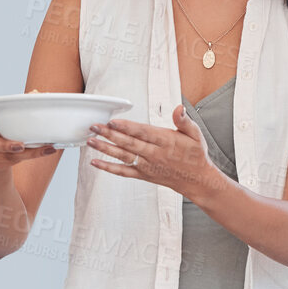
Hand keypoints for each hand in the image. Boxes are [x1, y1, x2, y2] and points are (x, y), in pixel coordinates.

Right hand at [0, 110, 56, 171]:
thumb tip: (35, 94)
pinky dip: (31, 156)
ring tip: (45, 148)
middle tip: (21, 145)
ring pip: (5, 156)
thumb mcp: (1, 116)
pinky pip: (13, 162)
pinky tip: (45, 151)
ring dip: (27, 153)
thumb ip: (14, 105)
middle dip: (6, 145)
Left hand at [86, 104, 227, 203]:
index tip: (113, 121)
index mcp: (166, 141)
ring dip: (105, 149)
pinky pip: (123, 172)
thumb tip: (179, 108)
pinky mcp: (143, 175)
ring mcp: (147, 166)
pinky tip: (95, 162)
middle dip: (110, 135)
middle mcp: (154, 154)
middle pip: (129, 143)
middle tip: (94, 127)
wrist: (197, 180)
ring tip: (90, 141)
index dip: (127, 127)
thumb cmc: (195, 155)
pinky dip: (109, 168)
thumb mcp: (195, 134)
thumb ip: (184, 121)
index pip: (143, 133)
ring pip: (123, 156)